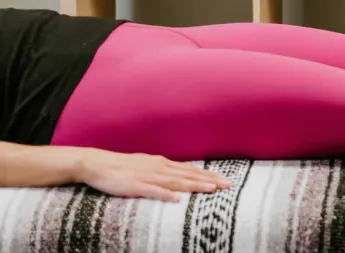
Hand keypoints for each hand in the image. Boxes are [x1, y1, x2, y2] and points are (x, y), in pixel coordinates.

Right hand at [77, 148, 231, 201]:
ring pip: (176, 181)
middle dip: (209, 180)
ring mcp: (148, 176)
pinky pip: (153, 191)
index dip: (208, 175)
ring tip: (211, 189)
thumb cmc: (121, 166)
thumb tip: (177, 176)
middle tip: (227, 185)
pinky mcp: (135, 185)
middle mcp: (159, 167)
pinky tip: (177, 199)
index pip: (190, 169)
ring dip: (195, 185)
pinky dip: (166, 194)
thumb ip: (162, 171)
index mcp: (162, 163)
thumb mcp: (146, 165)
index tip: (224, 180)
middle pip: (189, 174)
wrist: (97, 164)